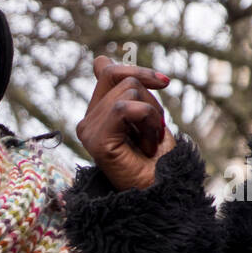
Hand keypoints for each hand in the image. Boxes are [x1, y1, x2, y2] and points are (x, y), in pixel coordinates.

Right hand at [76, 56, 176, 190]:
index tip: (164, 83)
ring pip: (127, 91)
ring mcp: (89, 131)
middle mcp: (87, 122)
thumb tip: (98, 59)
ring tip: (151, 142)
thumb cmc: (157, 161)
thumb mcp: (145, 115)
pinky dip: (146, 121)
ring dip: (152, 115)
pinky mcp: (97, 140)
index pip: (106, 71)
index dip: (135, 69)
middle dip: (149, 95)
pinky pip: (124, 108)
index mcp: (96, 115)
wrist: (163, 192)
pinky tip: (148, 144)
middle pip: (118, 76)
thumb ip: (124, 90)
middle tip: (157, 127)